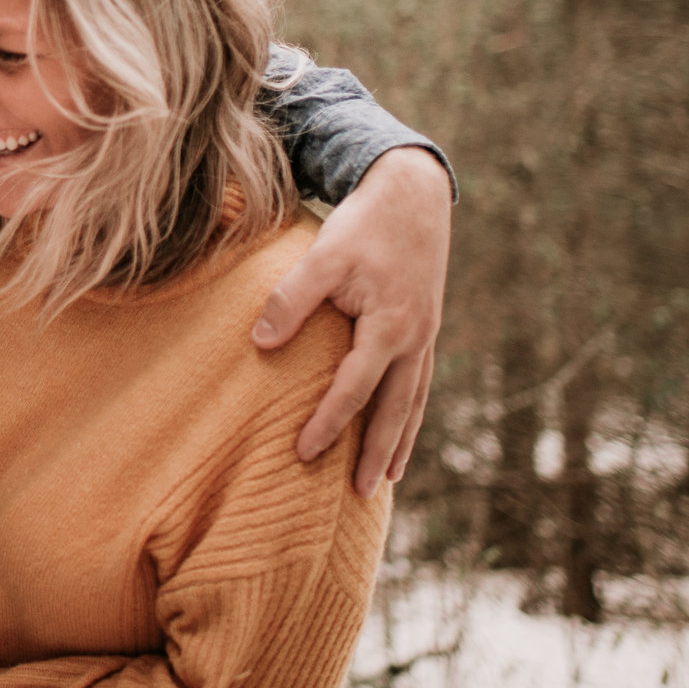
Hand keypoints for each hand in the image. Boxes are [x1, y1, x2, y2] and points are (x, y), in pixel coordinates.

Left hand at [253, 146, 450, 498]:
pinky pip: (420, 383)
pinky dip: (411, 413)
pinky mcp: (427, 327)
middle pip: (395, 409)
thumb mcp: (324, 254)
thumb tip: (261, 344)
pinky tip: (401, 430)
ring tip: (387, 479)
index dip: (329, 422)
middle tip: (358, 494)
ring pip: (414, 401)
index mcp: (390, 326)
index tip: (304, 452)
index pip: (354, 387)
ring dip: (400, 441)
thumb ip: (292, 299)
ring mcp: (426, 335)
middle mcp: (415, 339)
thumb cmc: (364, 224)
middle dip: (377, 452)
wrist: (414, 193)